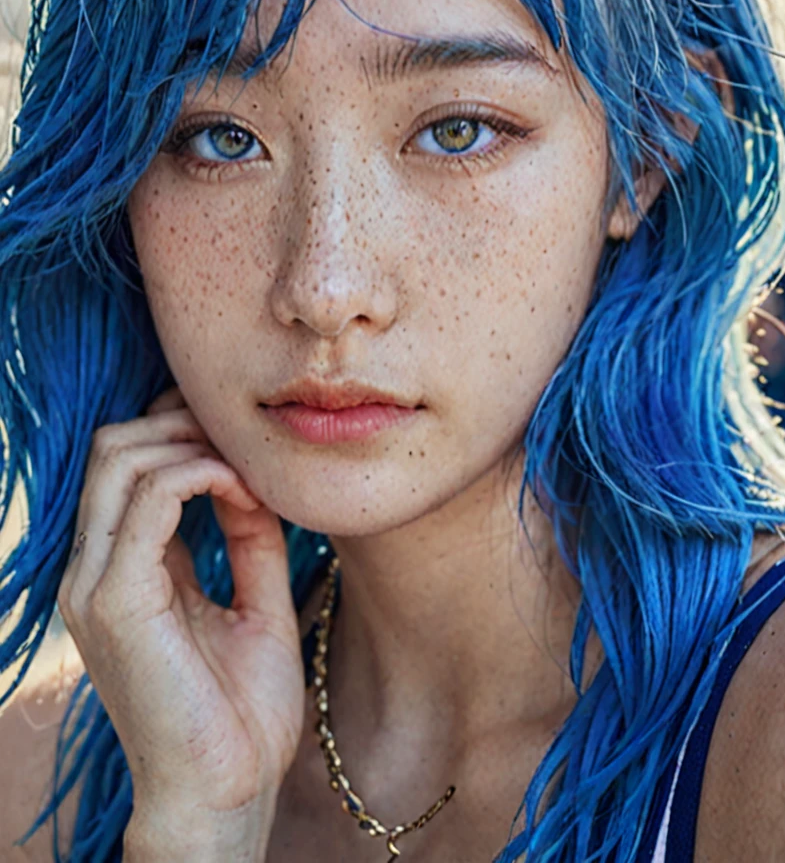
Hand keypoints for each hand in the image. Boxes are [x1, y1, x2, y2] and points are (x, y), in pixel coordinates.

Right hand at [57, 387, 304, 857]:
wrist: (226, 797)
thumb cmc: (241, 715)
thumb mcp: (254, 603)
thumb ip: (248, 538)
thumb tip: (251, 477)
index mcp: (120, 573)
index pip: (126, 464)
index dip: (182, 434)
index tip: (246, 446)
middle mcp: (94, 571)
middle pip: (114, 445)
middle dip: (182, 423)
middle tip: (244, 443)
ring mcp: (96, 583)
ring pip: (121, 456)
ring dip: (192, 443)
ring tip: (246, 468)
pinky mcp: (115, 599)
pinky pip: (150, 497)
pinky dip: (201, 473)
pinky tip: (243, 491)